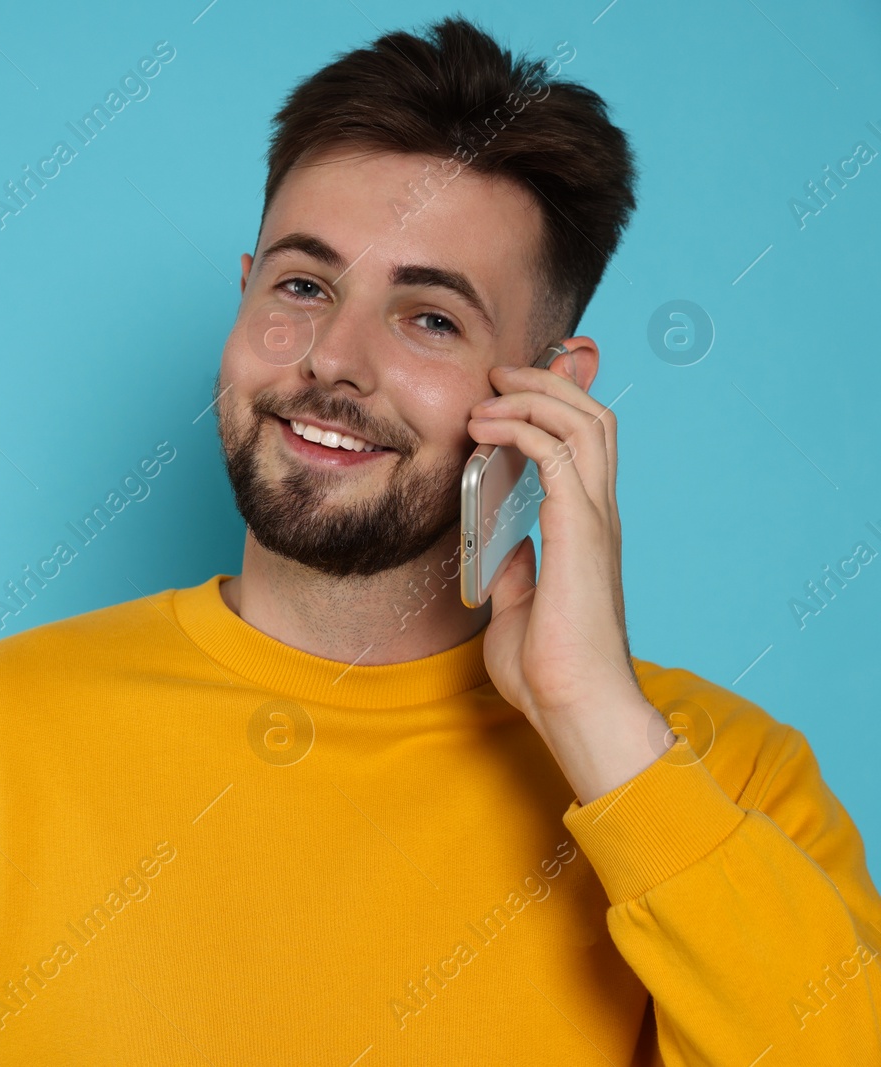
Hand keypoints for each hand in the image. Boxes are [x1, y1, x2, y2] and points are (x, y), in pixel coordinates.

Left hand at [467, 343, 671, 803]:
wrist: (574, 709)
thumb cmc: (550, 672)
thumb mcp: (519, 609)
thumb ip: (517, 573)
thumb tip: (505, 549)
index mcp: (586, 530)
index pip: (584, 444)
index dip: (554, 405)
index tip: (506, 393)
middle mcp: (598, 515)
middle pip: (593, 417)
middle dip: (547, 381)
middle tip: (497, 374)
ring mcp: (595, 521)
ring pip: (586, 422)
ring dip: (534, 395)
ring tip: (488, 393)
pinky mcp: (580, 532)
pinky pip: (560, 454)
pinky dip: (523, 428)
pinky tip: (486, 430)